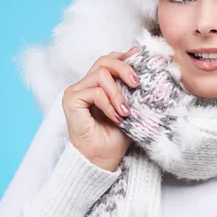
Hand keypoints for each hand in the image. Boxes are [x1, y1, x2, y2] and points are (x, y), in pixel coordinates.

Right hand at [62, 46, 140, 171]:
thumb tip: (145, 68)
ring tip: (125, 112)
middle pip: (104, 61)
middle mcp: (84, 85)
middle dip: (124, 68)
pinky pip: (95, 92)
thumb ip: (133, 88)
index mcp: (98, 84)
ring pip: (101, 74)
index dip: (124, 57)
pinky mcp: (71, 101)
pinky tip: (116, 117)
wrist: (102, 159)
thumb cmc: (116, 137)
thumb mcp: (130, 107)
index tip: (140, 56)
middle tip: (136, 84)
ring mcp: (75, 92)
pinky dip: (109, 104)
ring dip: (117, 93)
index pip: (109, 60)